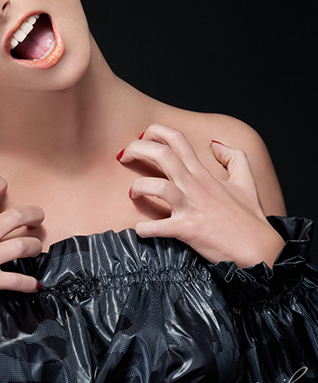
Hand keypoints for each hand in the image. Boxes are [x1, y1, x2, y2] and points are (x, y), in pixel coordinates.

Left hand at [120, 124, 284, 267]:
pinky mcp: (188, 230)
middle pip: (162, 154)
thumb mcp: (246, 181)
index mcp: (203, 172)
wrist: (259, 250)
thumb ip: (234, 156)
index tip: (141, 139)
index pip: (176, 139)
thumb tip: (215, 144)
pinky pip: (159, 227)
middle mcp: (194, 185)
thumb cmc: (249, 217)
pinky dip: (144, 228)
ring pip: (158, 186)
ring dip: (138, 186)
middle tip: (124, 156)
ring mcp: (191, 207)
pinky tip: (139, 228)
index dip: (154, 132)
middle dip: (137, 148)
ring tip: (132, 192)